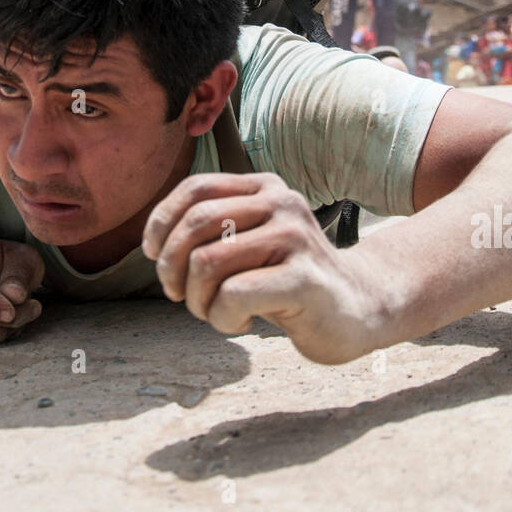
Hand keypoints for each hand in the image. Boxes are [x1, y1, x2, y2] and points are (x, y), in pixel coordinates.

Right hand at [0, 238, 44, 341]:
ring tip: (29, 310)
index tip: (11, 314)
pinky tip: (16, 317)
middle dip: (7, 318)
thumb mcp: (22, 256)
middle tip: (35, 308)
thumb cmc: (10, 258)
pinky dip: (1, 331)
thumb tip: (15, 297)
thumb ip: (18, 274)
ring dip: (7, 327)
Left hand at [142, 171, 378, 363]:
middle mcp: (281, 203)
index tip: (153, 255)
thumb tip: (154, 240)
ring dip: (197, 300)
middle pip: (195, 224)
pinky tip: (240, 324)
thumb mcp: (253, 241)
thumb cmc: (290, 279)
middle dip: (172, 267)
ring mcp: (295, 238)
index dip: (161, 221)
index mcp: (266, 187)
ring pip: (207, 262)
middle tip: (179, 295)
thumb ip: (216, 229)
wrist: (358, 308)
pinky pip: (233, 295)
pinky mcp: (304, 279)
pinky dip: (221, 319)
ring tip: (215, 312)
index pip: (196, 189)